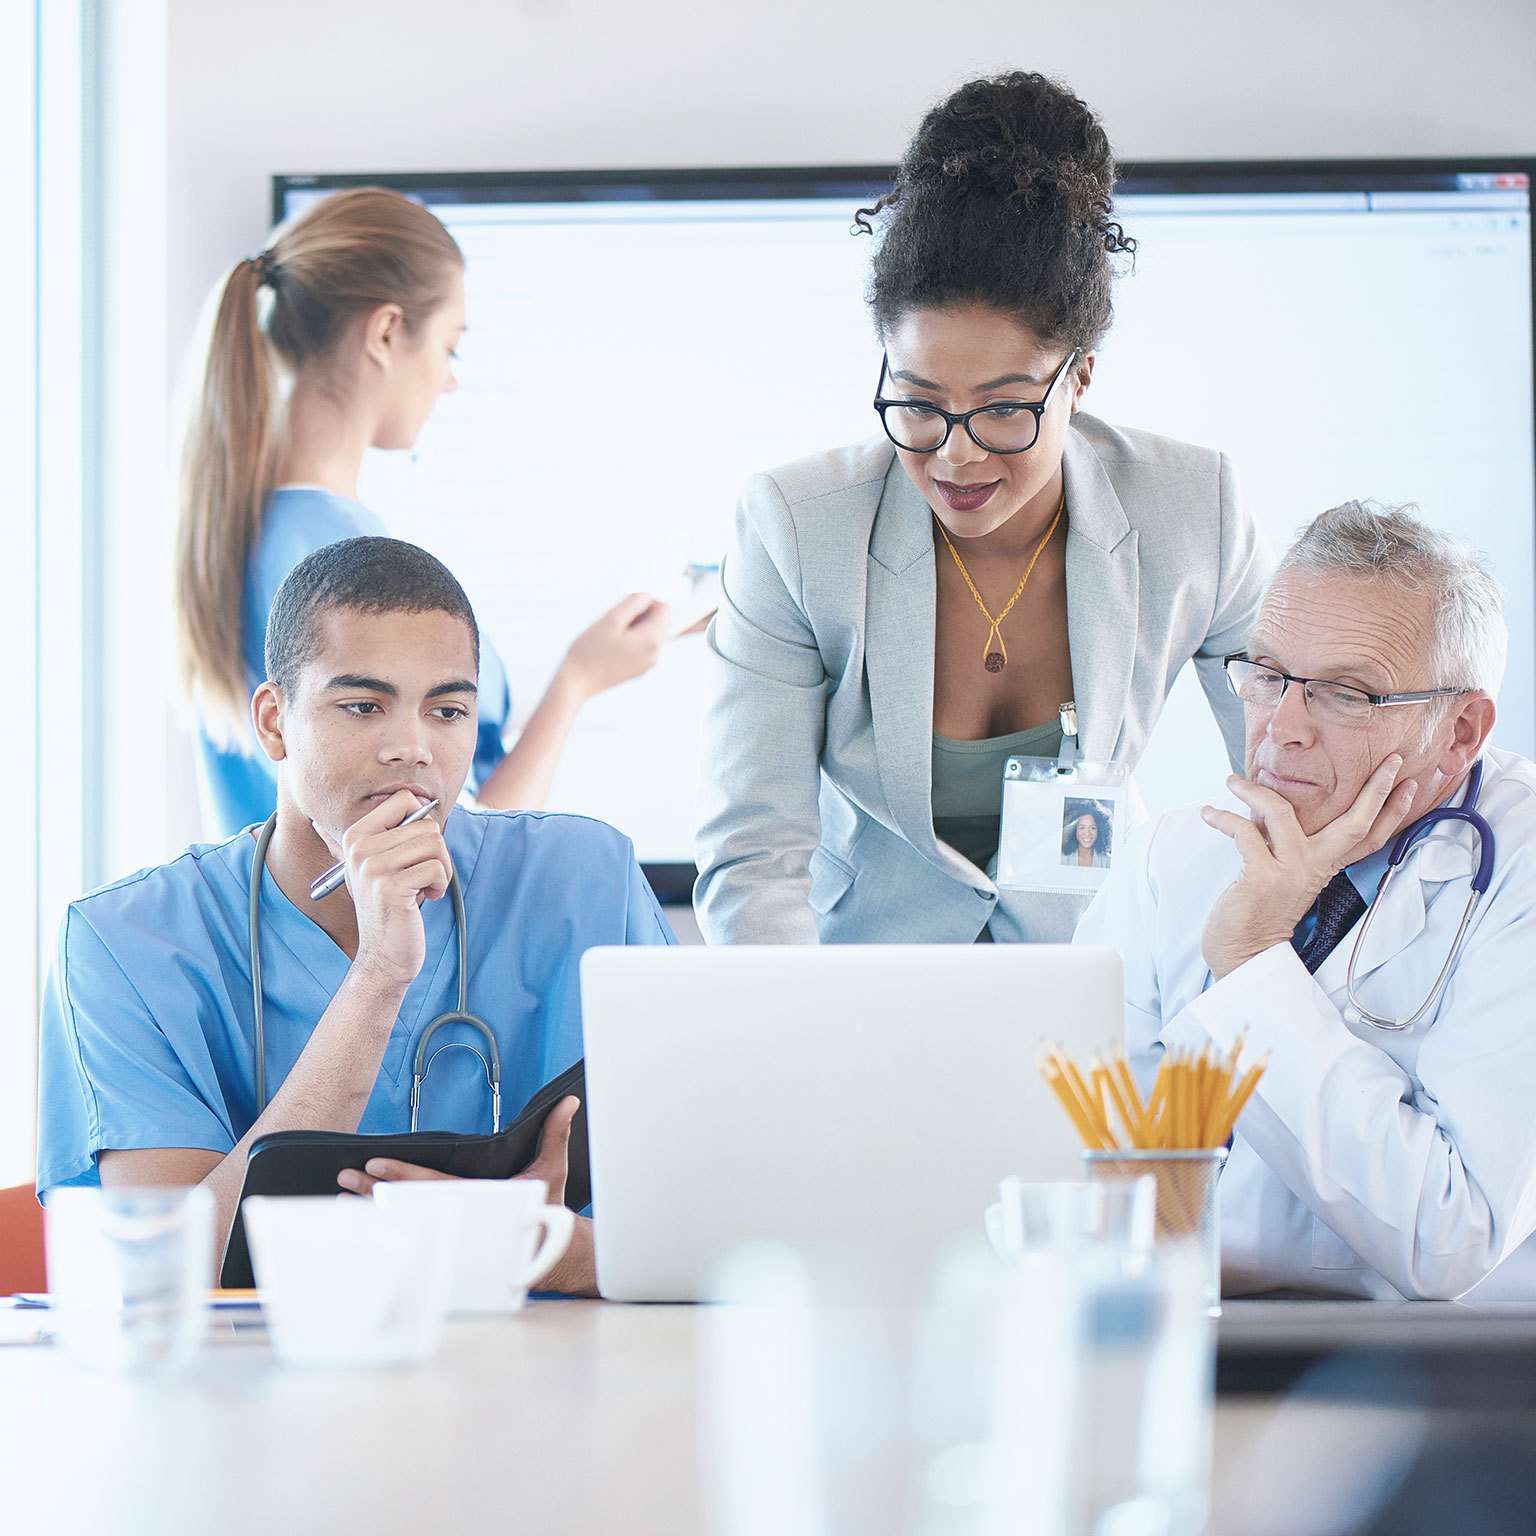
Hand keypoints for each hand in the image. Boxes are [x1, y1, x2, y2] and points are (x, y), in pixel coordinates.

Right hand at [314, 790, 453, 988]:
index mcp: (355, 836)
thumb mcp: (375, 867)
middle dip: (438, 852)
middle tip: (425, 876)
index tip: (417, 849)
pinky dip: (441, 884)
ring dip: (442, 868)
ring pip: (435, 844)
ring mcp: (372, 868)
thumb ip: (376, 837)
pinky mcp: (390, 887)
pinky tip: (427, 897)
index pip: (404, 800)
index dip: (423, 823)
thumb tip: (363, 809)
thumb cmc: (390, 906)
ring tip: (425, 886)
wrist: (384, 954)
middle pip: (427, 825)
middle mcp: (359, 849)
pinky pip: (437, 867)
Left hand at [335, 1098, 597, 1295]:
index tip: (375, 1165)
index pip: (434, 1185)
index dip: (403, 1175)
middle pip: (409, 1203)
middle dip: (374, 1190)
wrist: (551, 1253)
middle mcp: (460, 1218)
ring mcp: (451, 1232)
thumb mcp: (552, 1169)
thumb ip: (555, 1133)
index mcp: (480, 1198)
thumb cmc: (547, 1210)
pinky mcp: (448, 1241)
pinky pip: (410, 1232)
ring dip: (371, 1208)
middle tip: (345, 1177)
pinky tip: (361, 1215)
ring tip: (342, 1196)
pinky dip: (384, 1224)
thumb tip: (568, 1103)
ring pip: (404, 1220)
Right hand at [560, 593, 671, 698]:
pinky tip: (613, 645)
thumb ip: (633, 603)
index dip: (646, 601)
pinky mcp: (639, 670)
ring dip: (636, 626)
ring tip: (613, 633)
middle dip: (642, 614)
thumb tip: (647, 596)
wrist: (576, 682)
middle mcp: (655, 654)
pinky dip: (633, 640)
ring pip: (651, 634)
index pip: (664, 609)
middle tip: (617, 620)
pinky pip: (644, 647)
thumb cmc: (590, 650)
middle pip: (661, 622)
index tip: (625, 608)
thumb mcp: (611, 619)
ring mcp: (648, 664)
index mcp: (651, 641)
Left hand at [1199, 755, 1415, 980]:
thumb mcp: (1284, 873)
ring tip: (1231, 779)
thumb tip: (1273, 804)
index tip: (1409, 783)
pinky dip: (1223, 818)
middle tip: (1392, 760)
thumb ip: (1289, 844)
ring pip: (1282, 812)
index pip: (1370, 837)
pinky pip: (1244, 832)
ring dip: (1254, 791)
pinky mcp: (1263, 876)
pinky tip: (1209, 814)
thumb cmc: (1258, 910)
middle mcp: (1315, 868)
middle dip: (1376, 789)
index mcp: (1325, 867)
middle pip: (1357, 823)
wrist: (1243, 953)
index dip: (1393, 811)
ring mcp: (1292, 871)